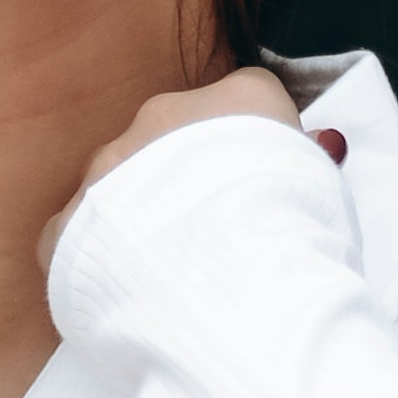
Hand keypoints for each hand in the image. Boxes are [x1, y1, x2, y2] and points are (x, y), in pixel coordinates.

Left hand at [36, 65, 304, 278]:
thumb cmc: (301, 245)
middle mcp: (165, 117)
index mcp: (240, 99)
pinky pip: (76, 236)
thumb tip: (320, 144)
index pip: (245, 107)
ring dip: (138, 220)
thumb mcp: (331, 195)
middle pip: (171, 141)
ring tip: (172, 275)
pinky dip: (98, 262)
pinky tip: (128, 296)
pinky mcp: (67, 225)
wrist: (235, 297)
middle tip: (211, 238)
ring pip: (119, 186)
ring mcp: (108, 168)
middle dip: (185, 183)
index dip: (252, 154)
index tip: (262, 195)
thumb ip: (307, 163)